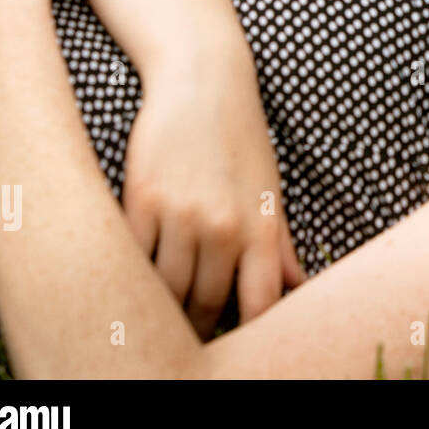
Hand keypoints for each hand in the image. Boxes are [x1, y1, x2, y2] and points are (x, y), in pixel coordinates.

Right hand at [123, 53, 306, 338]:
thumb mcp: (269, 190)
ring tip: (156, 311)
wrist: (204, 81)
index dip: (245, 335)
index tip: (234, 347)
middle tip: (186, 334)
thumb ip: (280, 245)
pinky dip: (130, 273)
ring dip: (159, 305)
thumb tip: (298, 286)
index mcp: (262, 228)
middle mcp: (224, 227)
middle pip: (202, 306)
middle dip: (195, 326)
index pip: (259, 304)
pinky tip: (131, 276)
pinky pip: (131, 257)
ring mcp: (181, 215)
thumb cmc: (242, 140)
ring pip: (163, 290)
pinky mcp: (141, 199)